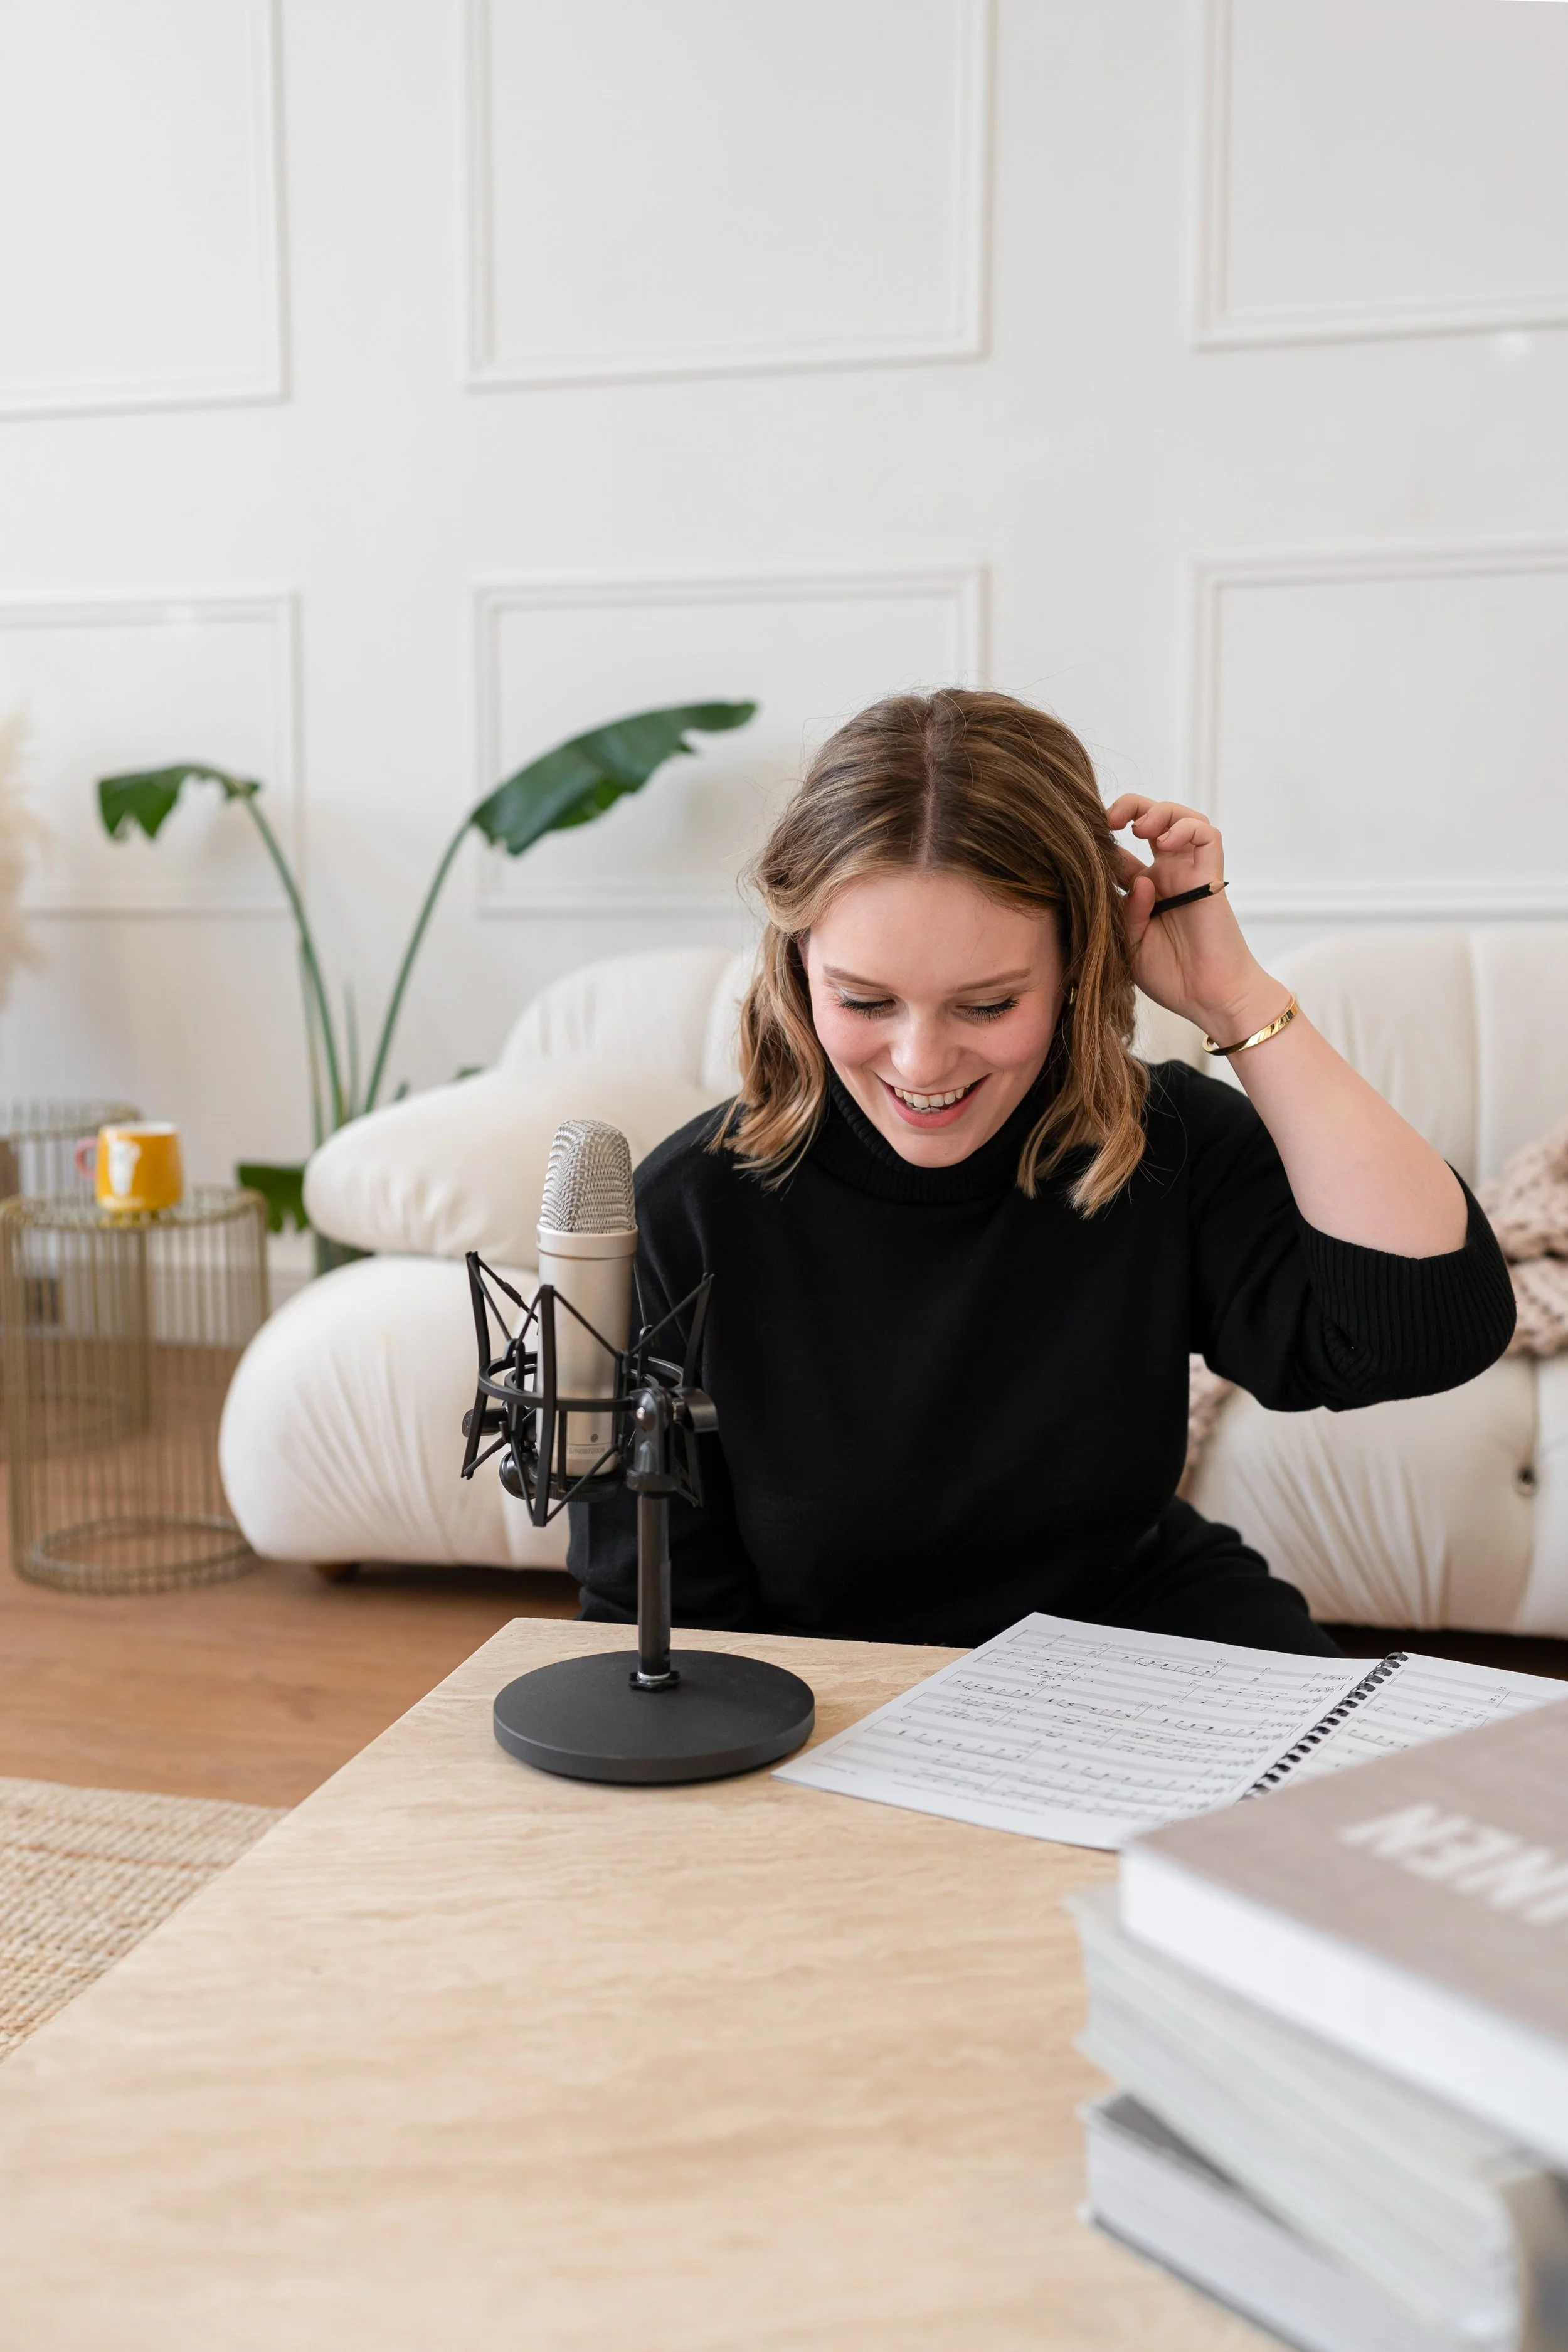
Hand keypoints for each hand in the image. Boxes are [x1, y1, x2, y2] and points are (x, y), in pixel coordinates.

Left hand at [1103, 793, 1281, 1039]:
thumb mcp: (1129, 946)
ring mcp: (1189, 874)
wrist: (1209, 999)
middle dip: (1129, 807)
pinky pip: (1207, 836)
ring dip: (1159, 811)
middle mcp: (1165, 876)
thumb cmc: (1171, 976)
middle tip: (1108, 820)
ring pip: (1182, 818)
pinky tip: (1165, 843)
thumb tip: (1135, 879)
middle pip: (1150, 820)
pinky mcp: (1211, 877)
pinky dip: (1186, 828)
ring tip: (1140, 828)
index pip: (1118, 852)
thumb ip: (1123, 913)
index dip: (1100, 842)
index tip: (1079, 845)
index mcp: (1141, 892)